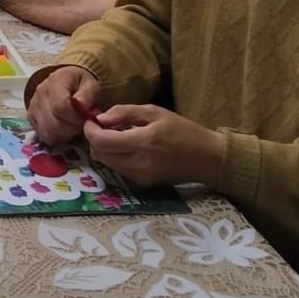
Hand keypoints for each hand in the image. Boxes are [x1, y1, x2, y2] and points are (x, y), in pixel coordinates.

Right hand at [27, 65, 100, 146]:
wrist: (67, 80)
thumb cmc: (80, 84)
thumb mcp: (91, 84)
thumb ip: (88, 95)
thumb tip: (81, 106)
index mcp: (56, 81)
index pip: (60, 107)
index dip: (75, 118)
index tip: (85, 118)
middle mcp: (40, 93)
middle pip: (53, 123)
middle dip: (71, 129)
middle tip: (80, 124)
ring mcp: (33, 105)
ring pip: (47, 132)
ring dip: (63, 134)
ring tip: (72, 126)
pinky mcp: (30, 116)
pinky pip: (42, 134)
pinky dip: (54, 136)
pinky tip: (63, 129)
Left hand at [83, 105, 224, 187]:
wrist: (208, 159)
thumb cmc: (184, 131)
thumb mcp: (155, 112)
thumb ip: (125, 113)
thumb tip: (100, 119)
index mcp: (142, 143)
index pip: (101, 141)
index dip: (90, 130)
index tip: (91, 120)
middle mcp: (137, 164)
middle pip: (99, 154)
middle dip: (95, 140)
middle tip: (104, 127)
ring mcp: (139, 178)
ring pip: (107, 164)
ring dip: (105, 150)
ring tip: (118, 137)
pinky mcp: (143, 185)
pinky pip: (119, 170)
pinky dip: (116, 159)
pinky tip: (128, 149)